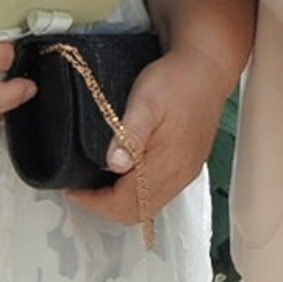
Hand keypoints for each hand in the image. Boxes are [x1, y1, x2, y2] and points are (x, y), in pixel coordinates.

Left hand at [68, 43, 237, 229]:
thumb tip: (115, 165)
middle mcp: (179, 174)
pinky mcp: (189, 165)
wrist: (208, 69)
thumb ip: (130, 133)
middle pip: (136, 212)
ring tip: (98, 183)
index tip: (74, 188)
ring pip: (148, 207)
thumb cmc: (177, 80)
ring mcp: (186, 172)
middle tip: (82, 189)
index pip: (125, 203)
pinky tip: (125, 175)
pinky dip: (138, 194)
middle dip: (104, 207)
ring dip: (120, 202)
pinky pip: (160, 194)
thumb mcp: (146, 100)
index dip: (94, 202)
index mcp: (168, 163)